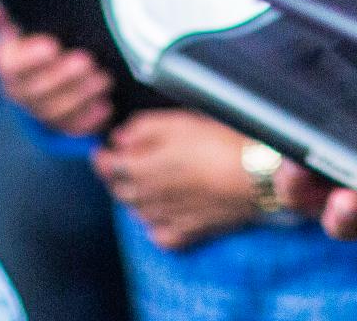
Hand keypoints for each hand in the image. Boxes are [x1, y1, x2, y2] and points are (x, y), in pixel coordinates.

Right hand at [0, 12, 110, 137]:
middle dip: (64, 76)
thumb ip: (12, 12)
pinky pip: (73, 127)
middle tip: (87, 60)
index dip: (31, 57)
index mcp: (8, 62)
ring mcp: (40, 110)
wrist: (50, 64)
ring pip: (56, 111)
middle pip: (37, 90)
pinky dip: (89, 118)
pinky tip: (105, 106)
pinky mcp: (61, 124)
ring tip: (103, 78)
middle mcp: (19, 90)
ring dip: (81, 95)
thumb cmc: (40, 34)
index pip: (11, 64)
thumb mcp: (27, 19)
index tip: (53, 45)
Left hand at [98, 111, 262, 252]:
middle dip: (116, 177)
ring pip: (137, 212)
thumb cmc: (220, 143)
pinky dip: (155, 225)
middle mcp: (149, 197)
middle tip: (125, 164)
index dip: (101, 158)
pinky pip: (159, 235)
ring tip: (147, 183)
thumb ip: (144, 128)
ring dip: (135, 198)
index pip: (108, 168)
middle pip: (120, 191)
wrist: (256, 175)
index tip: (101, 151)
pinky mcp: (187, 233)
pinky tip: (164, 212)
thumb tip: (120, 139)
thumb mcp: (180, 121)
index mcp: (143, 169)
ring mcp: (167, 218)